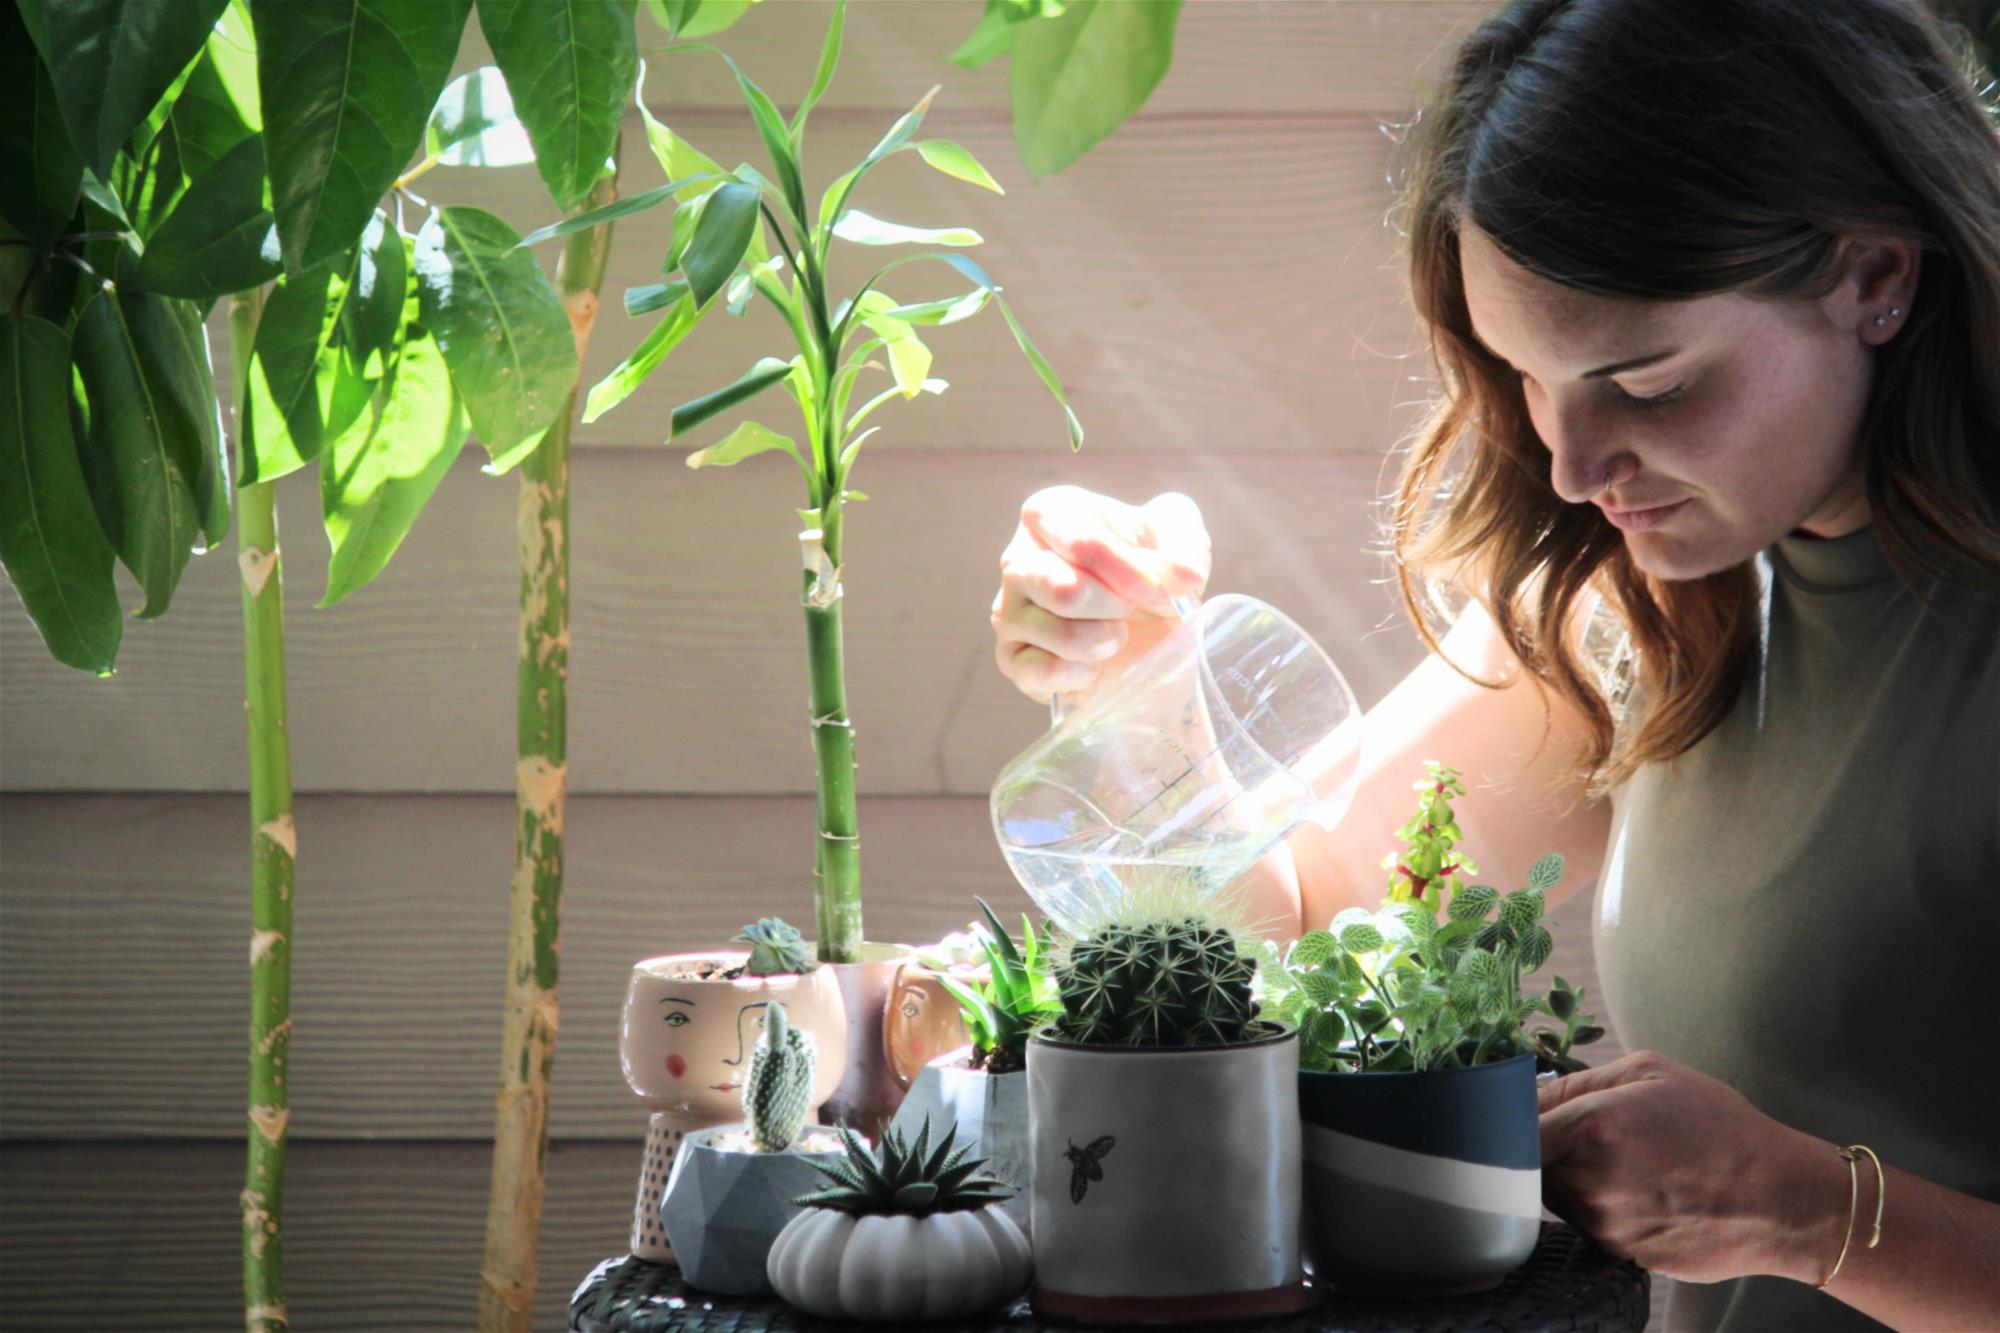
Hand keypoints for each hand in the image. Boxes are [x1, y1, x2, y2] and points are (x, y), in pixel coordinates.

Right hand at [991, 486, 1210, 705]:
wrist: (1146, 628)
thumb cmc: (1150, 571)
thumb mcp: (1179, 538)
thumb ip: (1185, 541)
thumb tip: (1184, 575)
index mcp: (1050, 513)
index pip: (1080, 538)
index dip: (1124, 568)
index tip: (1156, 588)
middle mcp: (1018, 558)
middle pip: (1067, 591)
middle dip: (1117, 607)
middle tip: (1132, 608)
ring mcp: (1008, 610)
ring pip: (1060, 634)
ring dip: (1106, 640)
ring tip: (1116, 633)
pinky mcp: (1010, 659)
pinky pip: (1043, 672)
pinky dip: (1084, 673)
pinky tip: (1095, 663)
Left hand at [1538, 1050, 1845, 1284]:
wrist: (1780, 1199)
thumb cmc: (1719, 1126)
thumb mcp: (1650, 1073)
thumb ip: (1576, 1081)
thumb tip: (1526, 1093)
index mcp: (1595, 1128)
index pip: (1510, 1129)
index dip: (1506, 1119)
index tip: (1513, 1112)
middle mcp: (1591, 1182)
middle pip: (1525, 1163)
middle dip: (1540, 1145)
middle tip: (1579, 1131)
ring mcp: (1603, 1225)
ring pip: (1551, 1194)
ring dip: (1567, 1174)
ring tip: (1620, 1160)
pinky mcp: (1616, 1253)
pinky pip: (1582, 1221)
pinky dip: (1595, 1204)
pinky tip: (1637, 1189)